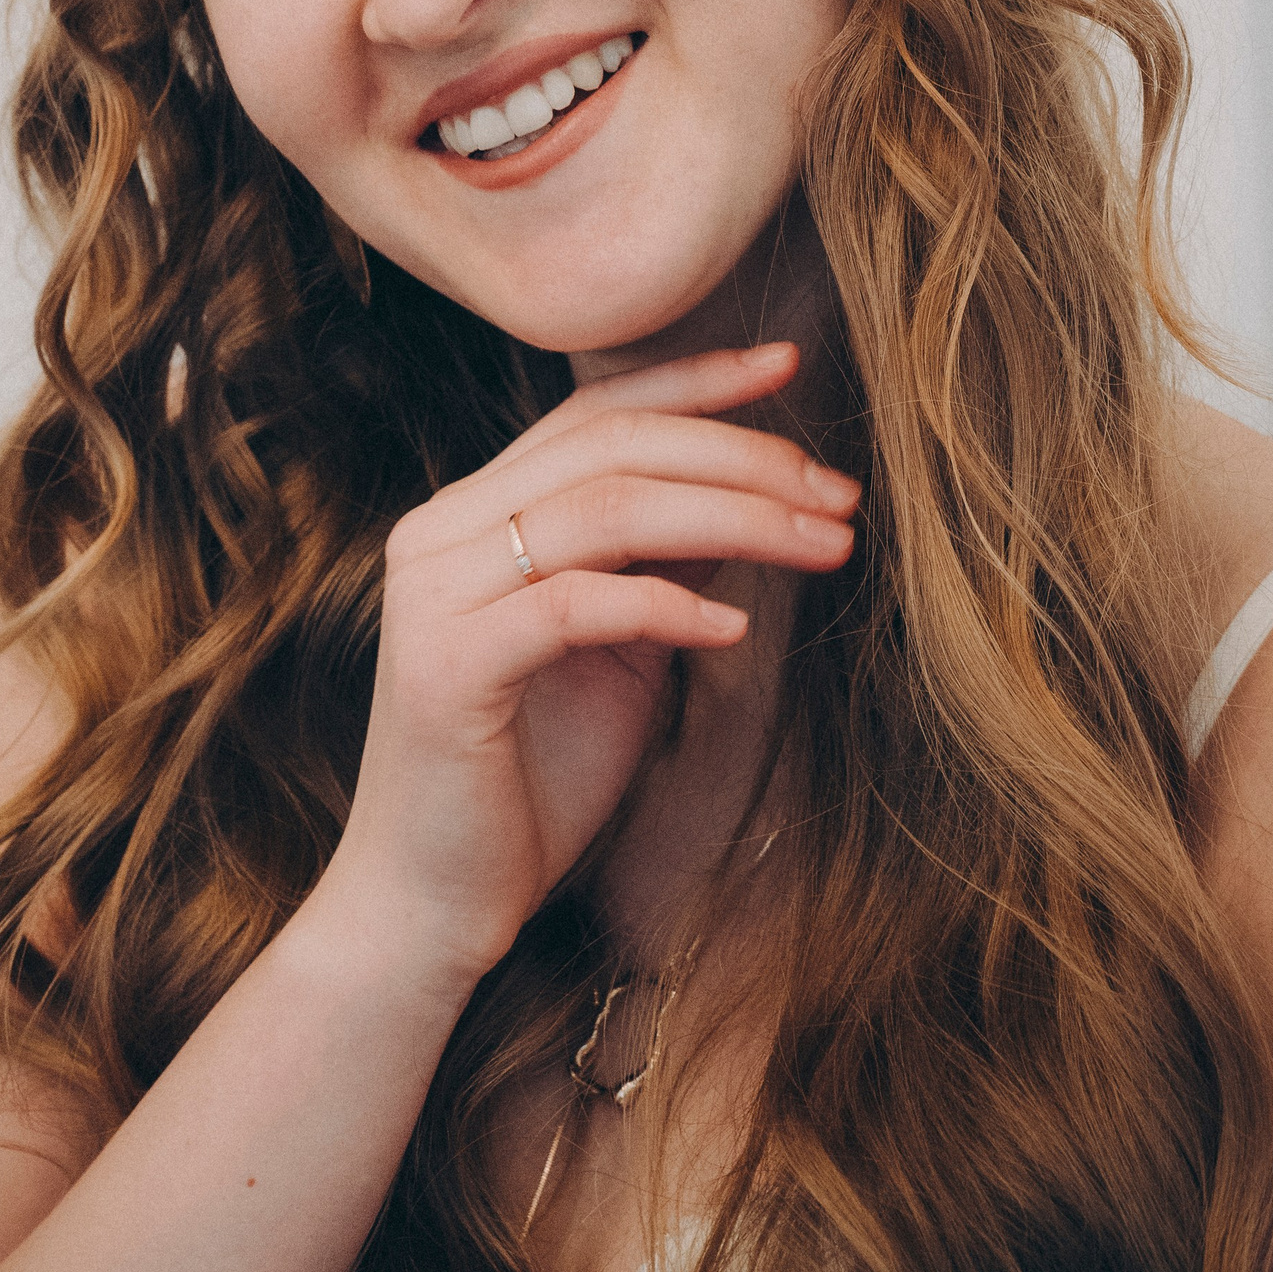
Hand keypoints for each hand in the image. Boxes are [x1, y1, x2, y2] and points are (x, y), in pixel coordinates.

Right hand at [314, 344, 858, 990]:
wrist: (433, 905)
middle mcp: (441, 533)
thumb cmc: (529, 783)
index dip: (694, 382)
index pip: (592, 415)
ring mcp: (436, 594)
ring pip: (599, 509)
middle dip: (740, 456)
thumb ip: (655, 567)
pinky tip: (734, 627)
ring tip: (823, 542)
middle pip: (608, 447)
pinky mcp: (447, 665)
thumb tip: (754, 496)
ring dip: (731, 517)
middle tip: (839, 490)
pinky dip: (667, 604)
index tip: (789, 366)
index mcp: (472, 514)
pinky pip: (576, 604)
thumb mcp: (614, 653)